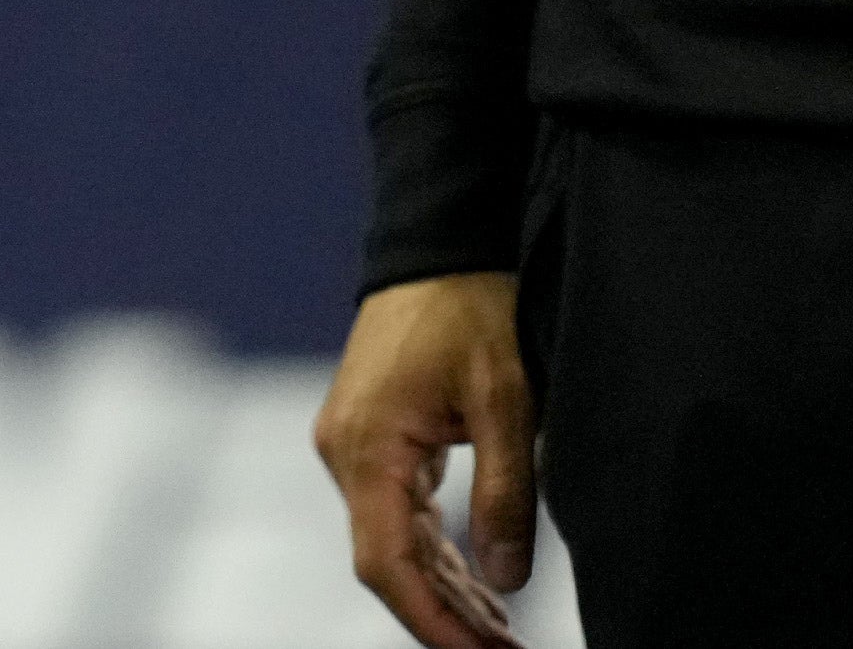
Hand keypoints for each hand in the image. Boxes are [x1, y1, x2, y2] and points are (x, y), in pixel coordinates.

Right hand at [315, 273, 534, 648]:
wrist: (439, 241)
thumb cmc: (470, 306)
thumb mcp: (505, 398)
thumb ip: (507, 492)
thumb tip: (506, 579)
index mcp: (367, 446)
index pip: (385, 564)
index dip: (431, 620)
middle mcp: (345, 452)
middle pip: (388, 562)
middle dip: (446, 615)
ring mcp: (353, 445)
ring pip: (393, 542)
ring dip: (445, 588)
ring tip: (501, 633)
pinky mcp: (371, 437)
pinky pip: (397, 512)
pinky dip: (435, 551)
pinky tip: (476, 584)